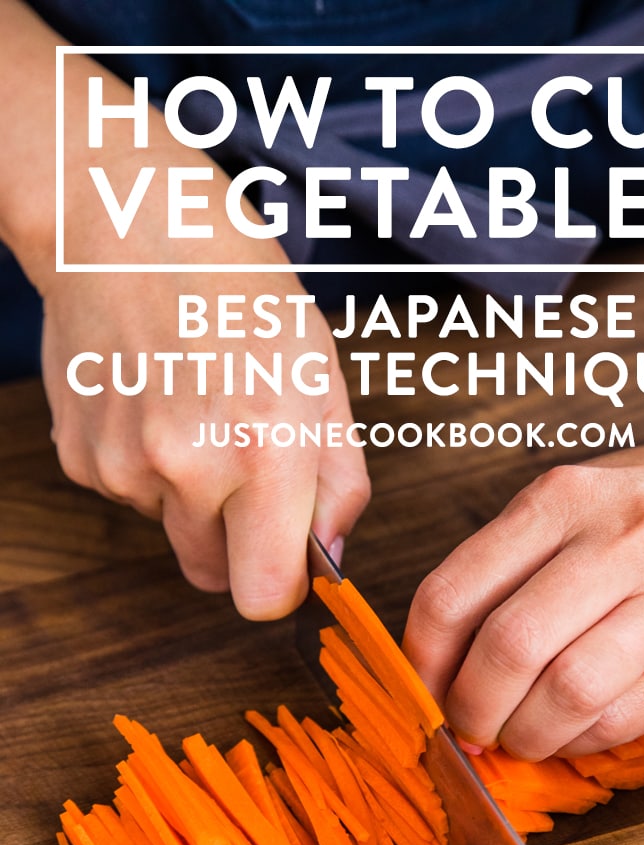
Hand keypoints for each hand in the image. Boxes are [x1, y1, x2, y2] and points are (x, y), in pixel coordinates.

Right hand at [28, 74, 368, 618]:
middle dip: (237, 543)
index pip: (265, 596)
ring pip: (172, 533)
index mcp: (266, 448)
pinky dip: (148, 470)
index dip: (281, 586)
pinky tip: (157, 403)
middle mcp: (190, 467)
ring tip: (198, 413)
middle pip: (214, 577)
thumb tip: (330, 556)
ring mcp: (126, 466)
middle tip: (244, 467)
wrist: (124, 226)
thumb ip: (339, 478)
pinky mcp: (81, 458)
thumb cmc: (238, 287)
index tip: (288, 559)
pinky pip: (131, 499)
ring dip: (192, 498)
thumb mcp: (321, 371)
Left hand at [403, 418, 643, 758]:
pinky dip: (578, 740)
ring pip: (568, 694)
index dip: (423, 663)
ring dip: (525, 736)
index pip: (454, 595)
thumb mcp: (570, 502)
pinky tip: (570, 728)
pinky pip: (623, 720)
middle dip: (471, 709)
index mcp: (563, 498)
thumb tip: (439, 665)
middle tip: (470, 726)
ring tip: (519, 735)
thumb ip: (504, 570)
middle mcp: (620, 541)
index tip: (425, 690)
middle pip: (509, 649)